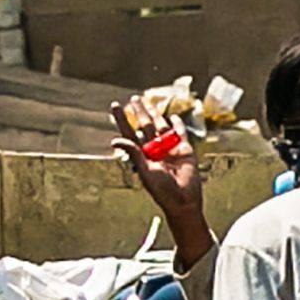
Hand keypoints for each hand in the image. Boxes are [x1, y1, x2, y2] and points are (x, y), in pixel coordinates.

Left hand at [109, 102, 213, 261]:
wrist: (184, 201)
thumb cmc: (163, 191)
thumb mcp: (146, 171)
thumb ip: (133, 153)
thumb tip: (115, 140)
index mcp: (142, 155)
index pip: (129, 133)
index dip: (122, 119)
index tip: (115, 106)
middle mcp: (154, 150)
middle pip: (144, 126)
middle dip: (139, 112)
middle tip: (133, 99)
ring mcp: (169, 148)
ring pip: (160, 126)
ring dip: (155, 114)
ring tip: (149, 102)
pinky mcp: (184, 149)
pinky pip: (180, 133)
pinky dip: (177, 124)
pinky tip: (172, 116)